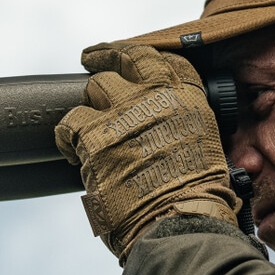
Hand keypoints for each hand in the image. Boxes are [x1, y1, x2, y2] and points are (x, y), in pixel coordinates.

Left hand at [54, 43, 239, 259]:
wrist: (179, 219)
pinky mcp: (94, 136)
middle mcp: (156, 97)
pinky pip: (69, 121)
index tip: (131, 55)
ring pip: (95, 87)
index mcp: (188, 99)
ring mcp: (123, 113)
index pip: (164, 61)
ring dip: (91, 102)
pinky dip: (65, 132)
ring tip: (88, 119)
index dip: (143, 55)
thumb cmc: (198, 198)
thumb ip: (188, 129)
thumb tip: (171, 132)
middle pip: (125, 62)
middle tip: (94, 59)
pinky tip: (67, 145)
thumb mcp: (208, 149)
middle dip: (107, 60)